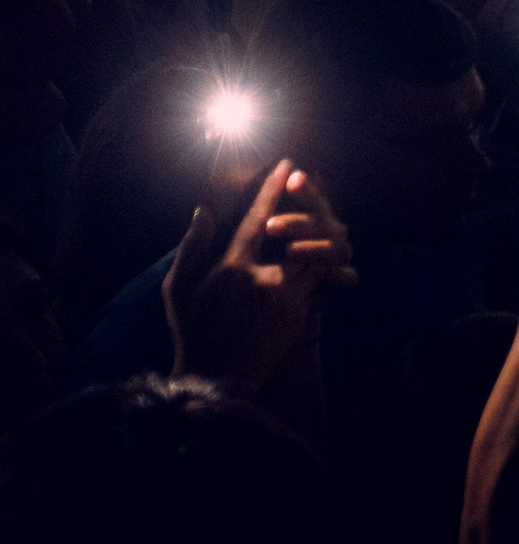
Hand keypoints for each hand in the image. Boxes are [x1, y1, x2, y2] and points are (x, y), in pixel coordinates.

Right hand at [164, 160, 355, 388]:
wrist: (216, 379)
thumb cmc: (192, 331)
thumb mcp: (177, 289)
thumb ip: (192, 247)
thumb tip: (204, 211)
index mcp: (231, 268)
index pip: (258, 217)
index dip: (274, 188)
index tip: (287, 164)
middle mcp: (264, 280)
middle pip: (302, 232)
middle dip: (310, 210)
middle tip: (310, 194)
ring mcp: (286, 299)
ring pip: (316, 257)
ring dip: (316, 240)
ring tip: (313, 228)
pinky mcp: (300, 315)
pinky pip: (317, 283)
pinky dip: (316, 270)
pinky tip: (311, 263)